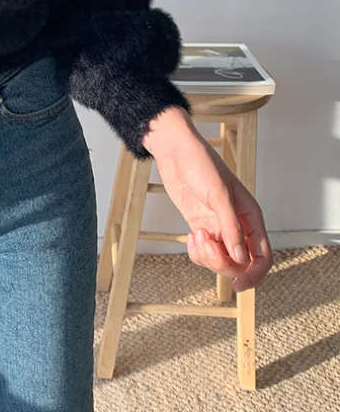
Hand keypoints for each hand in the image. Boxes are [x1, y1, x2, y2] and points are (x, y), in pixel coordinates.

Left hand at [143, 107, 273, 292]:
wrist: (175, 152)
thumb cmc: (201, 165)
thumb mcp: (218, 195)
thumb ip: (231, 227)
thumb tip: (242, 258)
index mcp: (251, 217)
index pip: (262, 256)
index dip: (254, 275)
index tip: (238, 287)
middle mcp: (237, 226)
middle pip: (239, 264)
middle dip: (221, 262)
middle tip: (204, 243)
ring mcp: (218, 228)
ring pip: (220, 261)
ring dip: (206, 256)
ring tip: (196, 235)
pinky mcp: (200, 227)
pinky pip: (203, 253)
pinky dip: (196, 251)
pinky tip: (191, 236)